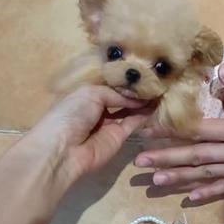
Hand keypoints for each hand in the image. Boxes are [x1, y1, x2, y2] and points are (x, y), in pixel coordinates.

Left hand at [27, 85, 150, 185]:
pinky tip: (156, 104)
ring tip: (159, 90)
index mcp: (87, 95)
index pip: (110, 86)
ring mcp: (109, 124)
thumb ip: (115, 93)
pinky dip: (144, 115)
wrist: (64, 149)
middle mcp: (99, 109)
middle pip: (121, 98)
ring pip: (130, 110)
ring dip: (142, 102)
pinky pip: (133, 123)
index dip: (124, 81)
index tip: (143, 74)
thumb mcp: (91, 93)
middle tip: (155, 82)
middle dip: (135, 92)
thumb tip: (135, 96)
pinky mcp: (118, 138)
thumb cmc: (72, 113)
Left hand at [135, 63, 223, 200]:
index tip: (148, 129)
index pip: (198, 130)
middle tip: (139, 161)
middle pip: (195, 157)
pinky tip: (190, 197)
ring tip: (155, 181)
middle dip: (166, 158)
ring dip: (179, 177)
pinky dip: (206, 193)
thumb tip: (222, 69)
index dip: (171, 130)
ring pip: (205, 175)